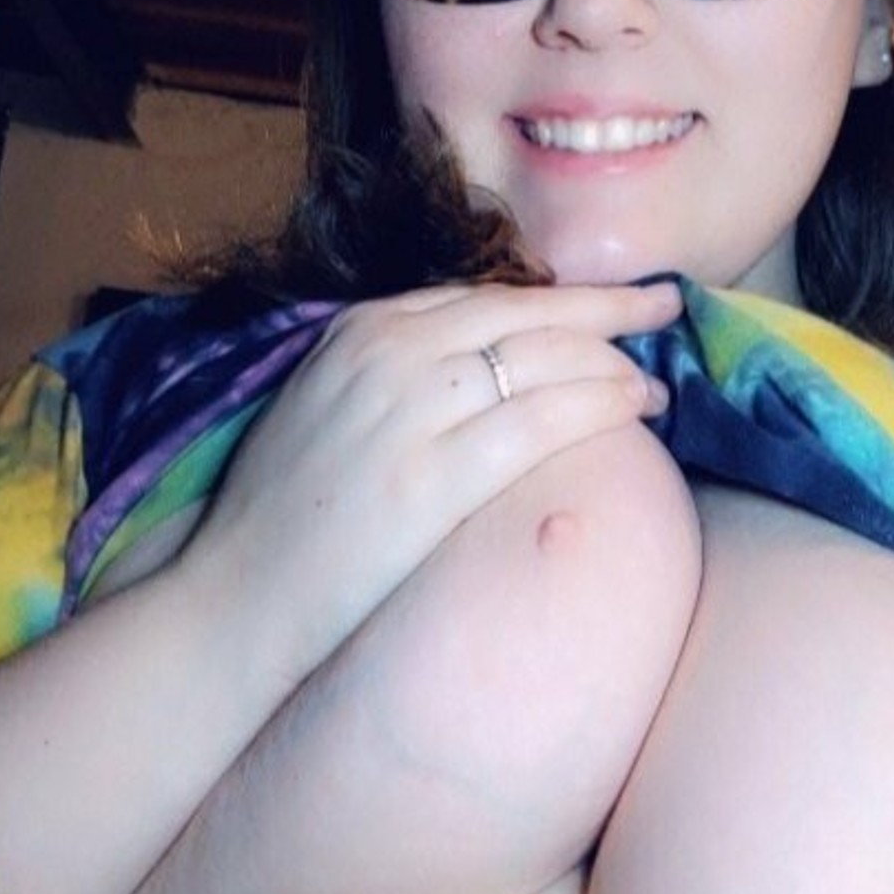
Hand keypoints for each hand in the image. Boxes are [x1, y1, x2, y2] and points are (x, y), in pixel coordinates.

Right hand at [184, 278, 680, 698]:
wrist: (231, 596)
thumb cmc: (277, 521)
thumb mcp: (323, 411)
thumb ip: (387, 378)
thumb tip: (468, 375)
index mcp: (356, 332)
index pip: (480, 297)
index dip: (553, 298)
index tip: (602, 302)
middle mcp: (386, 355)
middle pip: (523, 313)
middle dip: (605, 306)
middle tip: (663, 303)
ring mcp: (409, 411)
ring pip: (542, 360)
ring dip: (612, 363)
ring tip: (654, 382)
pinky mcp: (431, 476)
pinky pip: (540, 422)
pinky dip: (598, 405)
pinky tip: (635, 409)